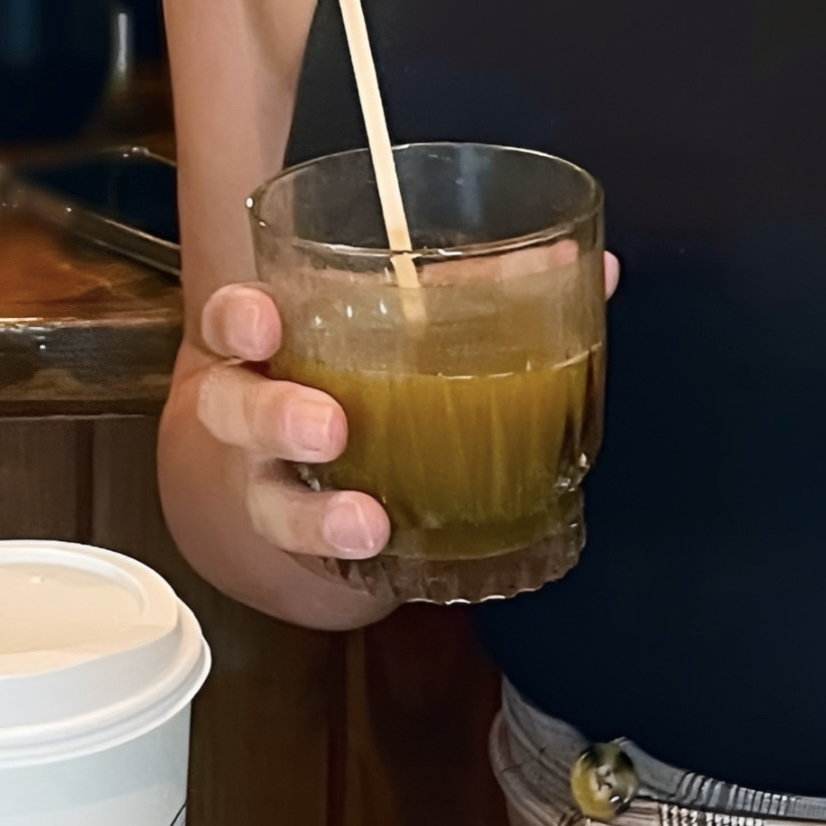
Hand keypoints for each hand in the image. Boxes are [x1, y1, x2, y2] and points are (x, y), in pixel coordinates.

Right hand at [182, 252, 617, 565]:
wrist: (301, 478)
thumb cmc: (361, 380)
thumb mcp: (400, 325)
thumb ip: (485, 292)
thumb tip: (594, 265)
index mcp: (274, 346)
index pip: (232, 321)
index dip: (238, 320)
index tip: (263, 323)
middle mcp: (258, 417)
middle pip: (234, 411)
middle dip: (274, 417)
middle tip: (328, 426)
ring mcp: (274, 489)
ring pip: (270, 502)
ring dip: (316, 514)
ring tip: (366, 521)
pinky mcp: (308, 549)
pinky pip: (315, 560)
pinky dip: (351, 558)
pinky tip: (389, 555)